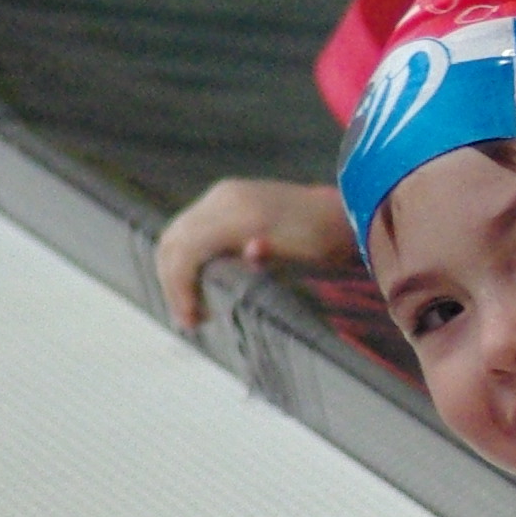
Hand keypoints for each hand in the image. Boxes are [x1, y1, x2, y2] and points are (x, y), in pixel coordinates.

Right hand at [154, 177, 351, 329]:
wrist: (343, 210)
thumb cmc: (326, 238)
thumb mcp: (306, 251)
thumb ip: (274, 253)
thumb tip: (252, 251)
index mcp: (239, 211)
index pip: (185, 249)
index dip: (179, 288)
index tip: (191, 320)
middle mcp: (222, 197)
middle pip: (172, 242)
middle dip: (172, 283)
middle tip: (190, 320)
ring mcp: (221, 195)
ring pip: (175, 235)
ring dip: (175, 272)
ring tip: (193, 307)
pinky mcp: (223, 201)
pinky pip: (188, 229)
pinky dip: (185, 258)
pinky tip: (198, 284)